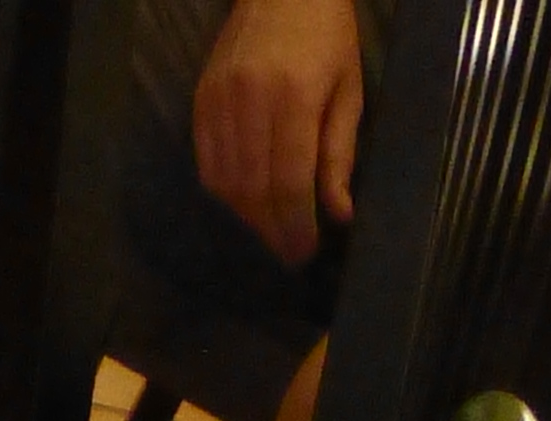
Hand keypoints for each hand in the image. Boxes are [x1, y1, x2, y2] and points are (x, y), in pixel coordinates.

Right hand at [193, 0, 365, 263]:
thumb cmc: (327, 37)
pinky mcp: (201, 98)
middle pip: (254, 189)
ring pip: (226, 183)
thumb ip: (339, 155)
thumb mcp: (348, 92)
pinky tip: (247, 201)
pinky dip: (225, 192)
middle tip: (289, 252)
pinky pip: (207, 163)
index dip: (295, 226)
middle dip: (272, 230)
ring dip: (248, 217)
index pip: (288, 182)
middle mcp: (251, 99)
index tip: (304, 252)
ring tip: (270, 229)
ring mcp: (220, 98)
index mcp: (295, 96)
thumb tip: (338, 215)